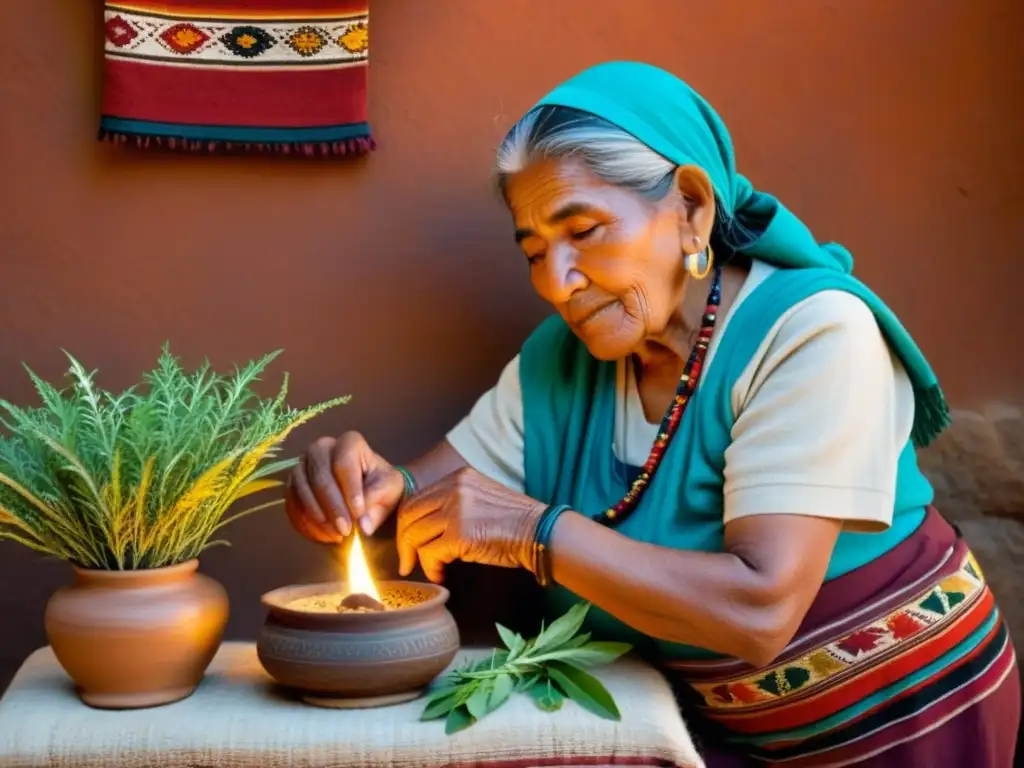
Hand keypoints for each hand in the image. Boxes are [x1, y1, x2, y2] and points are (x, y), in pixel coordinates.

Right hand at [285, 431, 403, 542]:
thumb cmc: (379, 484)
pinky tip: (322, 535)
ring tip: (335, 535)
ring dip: (317, 516)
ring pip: (302, 489)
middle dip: (332, 507)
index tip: (358, 514)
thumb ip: (377, 504)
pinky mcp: (293, 482)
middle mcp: (322, 447)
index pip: (344, 463)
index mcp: (349, 443)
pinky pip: (291, 502)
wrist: (365, 486)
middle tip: (345, 530)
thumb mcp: (389, 490)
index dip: (350, 490)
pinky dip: (304, 522)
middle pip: (320, 476)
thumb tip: (363, 526)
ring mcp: (303, 464)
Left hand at [396, 468, 546, 582]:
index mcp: (458, 477)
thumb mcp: (481, 498)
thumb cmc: (515, 521)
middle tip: (407, 562)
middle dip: (404, 542)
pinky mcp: (460, 534)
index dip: (408, 524)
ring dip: (418, 558)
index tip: (409, 542)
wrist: (540, 532)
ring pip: (416, 535)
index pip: (417, 498)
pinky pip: (430, 553)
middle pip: (409, 515)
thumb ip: (454, 503)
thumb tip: (427, 528)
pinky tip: (441, 574)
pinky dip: (431, 568)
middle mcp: (453, 488)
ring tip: (430, 569)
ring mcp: (455, 510)